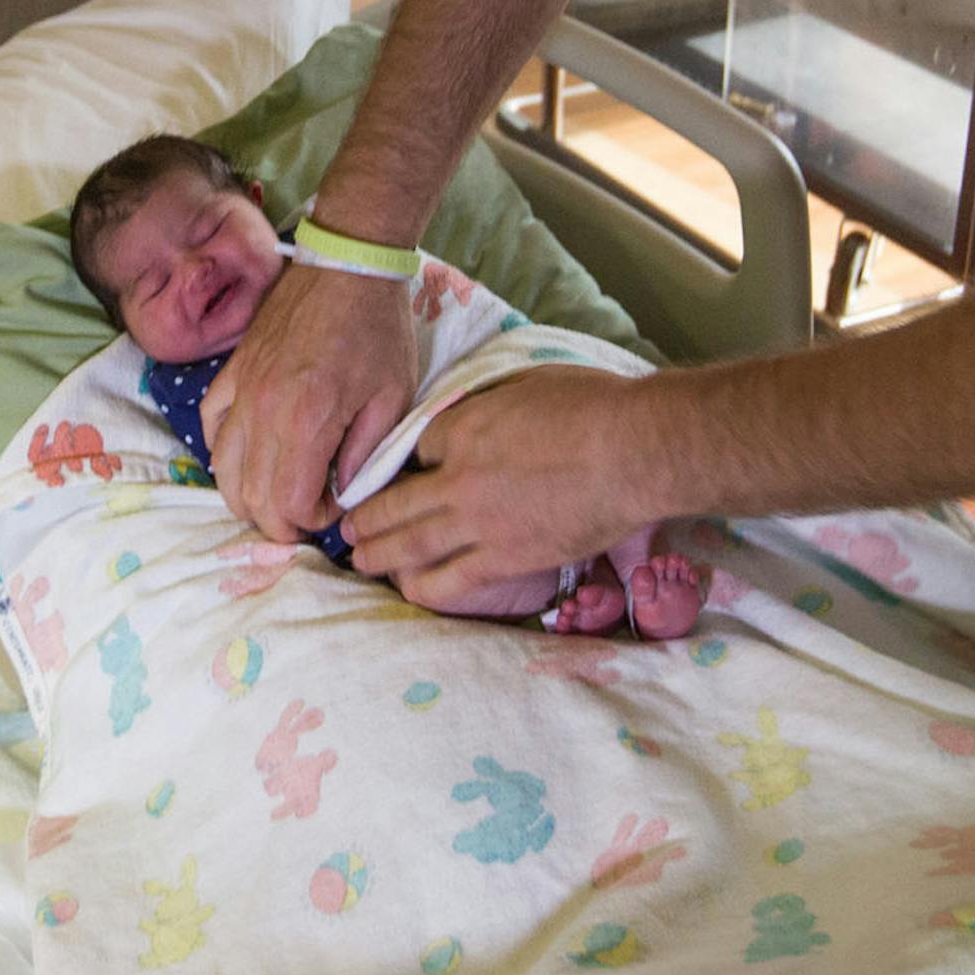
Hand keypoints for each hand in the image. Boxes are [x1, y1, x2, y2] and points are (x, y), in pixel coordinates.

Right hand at [199, 266, 417, 541]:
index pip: (289, 505)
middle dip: (280, 521)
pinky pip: (210, 428)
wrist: (347, 265)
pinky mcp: (231, 372)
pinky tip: (250, 456)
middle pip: (250, 498)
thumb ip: (366, 456)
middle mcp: (263, 410)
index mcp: (307, 420)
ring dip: (248, 496)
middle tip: (310, 509)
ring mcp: (240, 389)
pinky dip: (225, 454)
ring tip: (280, 493)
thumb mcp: (393, 398)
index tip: (338, 504)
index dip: (314, 521)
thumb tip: (343, 494)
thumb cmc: (378, 330)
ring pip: (222, 470)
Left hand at [343, 370, 656, 609]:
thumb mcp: (523, 384)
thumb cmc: (589, 405)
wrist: (631, 451)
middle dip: (364, 516)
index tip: (397, 473)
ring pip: (411, 544)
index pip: (412, 449)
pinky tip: (408, 590)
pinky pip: (453, 581)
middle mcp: (458, 479)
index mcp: (460, 429)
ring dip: (378, 553)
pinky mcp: (507, 560)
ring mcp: (479, 524)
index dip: (403, 462)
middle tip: (343, 527)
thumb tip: (474, 413)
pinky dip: (424, 586)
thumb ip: (487, 403)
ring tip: (358, 560)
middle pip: (394, 502)